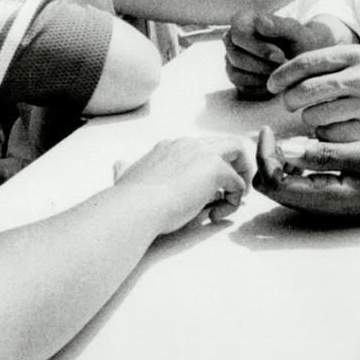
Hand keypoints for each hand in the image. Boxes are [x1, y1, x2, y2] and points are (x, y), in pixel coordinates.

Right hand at [114, 135, 252, 231]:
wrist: (135, 207)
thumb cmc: (130, 201)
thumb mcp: (125, 179)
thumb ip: (125, 170)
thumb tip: (118, 165)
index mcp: (169, 147)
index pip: (201, 149)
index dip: (207, 168)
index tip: (205, 190)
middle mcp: (188, 144)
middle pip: (224, 144)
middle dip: (233, 165)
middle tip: (231, 190)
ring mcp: (203, 154)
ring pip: (238, 151)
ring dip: (241, 176)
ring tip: (233, 200)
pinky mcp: (215, 169)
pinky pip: (238, 182)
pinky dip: (234, 199)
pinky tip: (216, 215)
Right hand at [224, 11, 336, 98]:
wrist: (304, 61)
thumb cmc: (300, 42)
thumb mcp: (296, 32)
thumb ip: (279, 25)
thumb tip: (259, 21)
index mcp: (243, 20)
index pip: (238, 34)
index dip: (258, 48)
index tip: (280, 56)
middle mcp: (232, 39)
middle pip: (235, 56)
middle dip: (262, 65)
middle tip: (284, 68)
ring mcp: (232, 60)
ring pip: (235, 73)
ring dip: (262, 77)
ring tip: (282, 73)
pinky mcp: (236, 78)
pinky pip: (241, 88)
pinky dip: (260, 88)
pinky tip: (276, 82)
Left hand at [255, 135, 359, 223]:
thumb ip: (325, 154)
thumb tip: (288, 148)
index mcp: (324, 198)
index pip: (274, 183)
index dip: (264, 157)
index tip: (270, 130)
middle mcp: (317, 207)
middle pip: (272, 189)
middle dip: (266, 161)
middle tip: (273, 133)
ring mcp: (322, 206)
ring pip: (282, 188)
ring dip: (278, 164)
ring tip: (287, 138)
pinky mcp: (328, 200)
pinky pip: (298, 187)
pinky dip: (291, 168)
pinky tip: (305, 150)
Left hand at [269, 44, 359, 141]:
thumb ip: (329, 64)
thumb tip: (287, 74)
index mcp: (354, 55)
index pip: (306, 62)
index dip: (282, 75)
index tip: (272, 84)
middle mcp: (359, 77)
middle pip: (306, 91)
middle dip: (290, 100)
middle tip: (290, 103)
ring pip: (315, 116)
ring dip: (308, 119)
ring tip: (317, 115)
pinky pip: (330, 135)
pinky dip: (324, 134)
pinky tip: (333, 127)